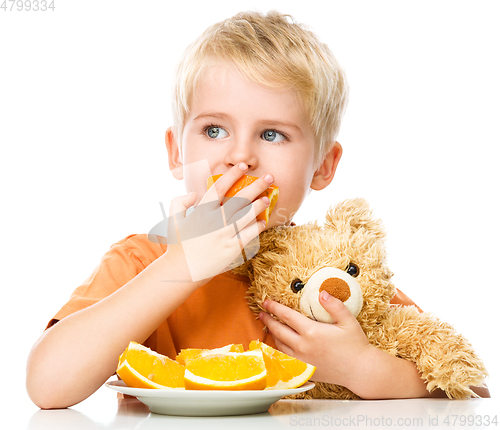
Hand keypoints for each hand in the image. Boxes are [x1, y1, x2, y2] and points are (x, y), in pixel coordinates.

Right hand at [165, 164, 273, 281]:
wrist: (182, 271)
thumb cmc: (177, 245)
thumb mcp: (172, 219)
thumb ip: (179, 201)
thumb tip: (194, 194)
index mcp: (201, 211)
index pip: (220, 187)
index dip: (233, 174)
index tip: (243, 166)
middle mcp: (215, 220)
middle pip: (240, 198)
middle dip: (256, 185)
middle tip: (269, 177)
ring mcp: (224, 235)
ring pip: (247, 215)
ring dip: (259, 205)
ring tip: (267, 199)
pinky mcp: (232, 249)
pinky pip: (249, 234)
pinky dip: (257, 227)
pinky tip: (262, 221)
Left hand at [259, 291, 371, 387]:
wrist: (361, 371)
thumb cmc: (356, 346)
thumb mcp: (348, 320)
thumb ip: (334, 305)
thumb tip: (322, 292)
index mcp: (311, 332)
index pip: (287, 316)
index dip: (274, 308)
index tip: (266, 302)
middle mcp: (303, 347)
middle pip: (278, 331)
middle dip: (268, 320)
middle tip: (261, 313)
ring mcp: (302, 360)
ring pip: (279, 346)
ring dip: (272, 336)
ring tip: (269, 328)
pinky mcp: (305, 370)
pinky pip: (286, 360)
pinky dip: (279, 351)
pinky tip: (279, 347)